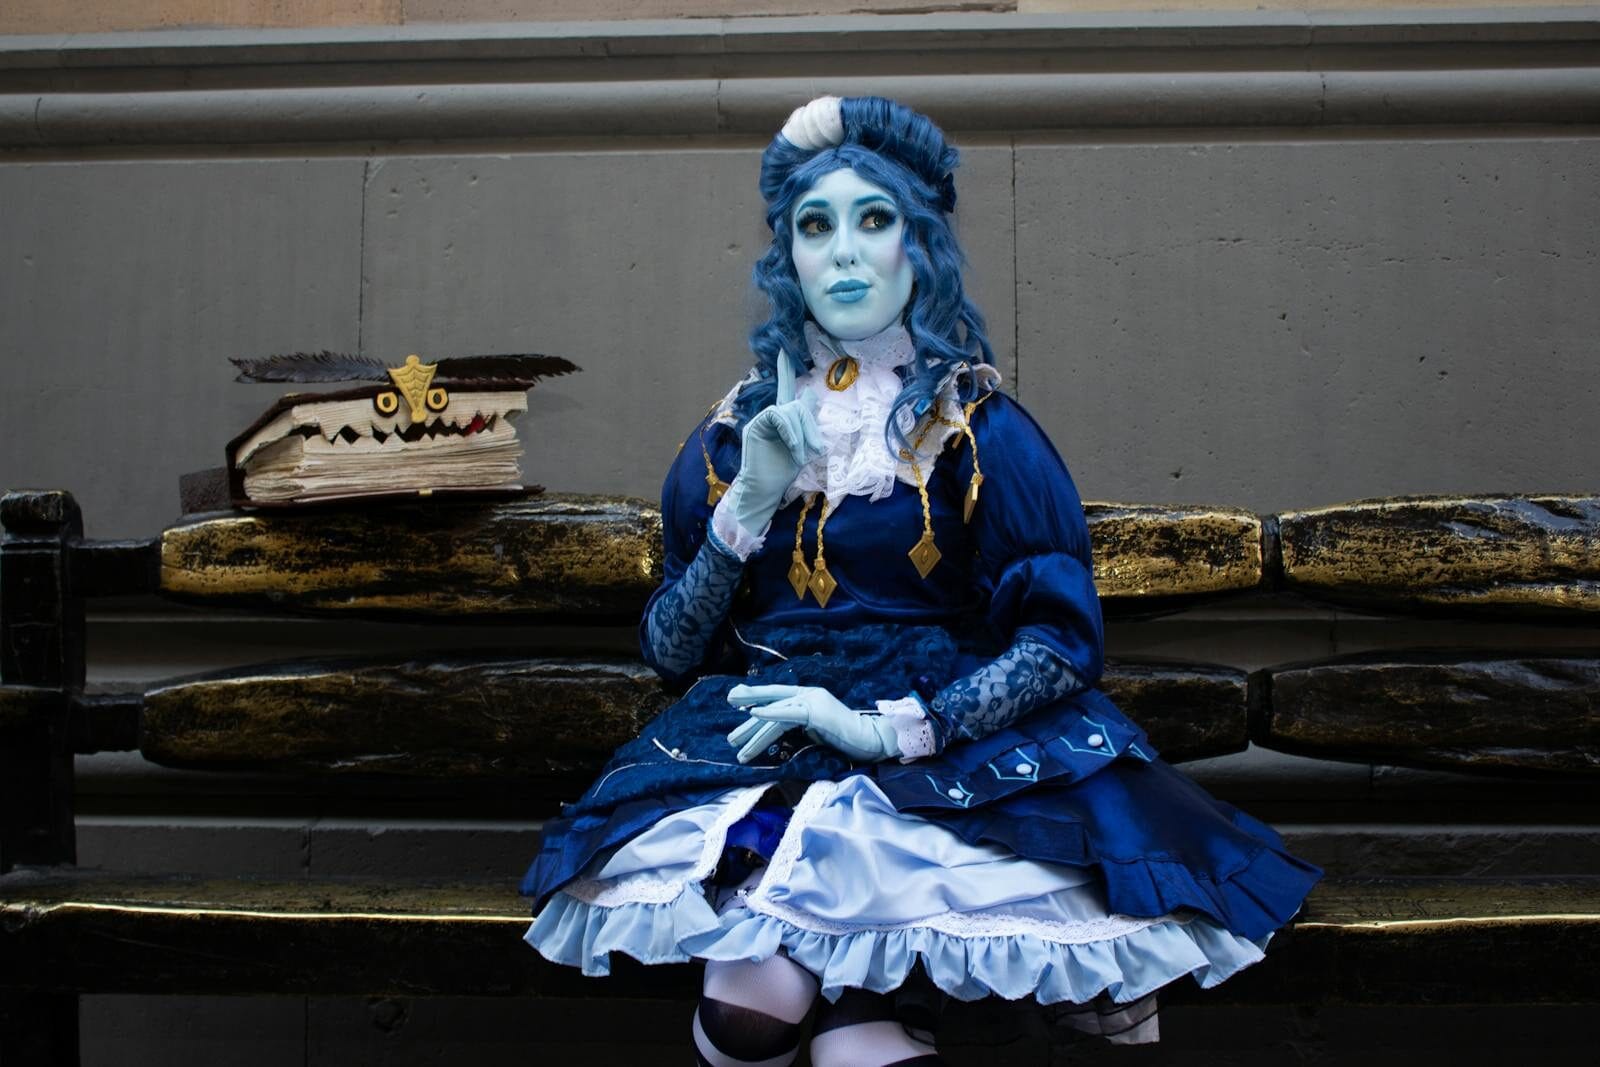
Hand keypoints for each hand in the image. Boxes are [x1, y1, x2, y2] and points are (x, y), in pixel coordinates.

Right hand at [725, 352, 822, 535]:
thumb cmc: (783, 472)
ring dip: (802, 434)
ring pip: (790, 411)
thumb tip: (809, 393)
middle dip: (810, 427)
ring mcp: (762, 420)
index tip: (784, 351)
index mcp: (783, 419)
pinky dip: (790, 432)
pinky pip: (778, 416)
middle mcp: (772, 415)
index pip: (785, 389)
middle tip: (815, 451)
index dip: (784, 371)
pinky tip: (792, 447)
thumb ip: (806, 420)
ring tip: (802, 454)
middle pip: (798, 405)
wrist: (766, 490)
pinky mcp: (755, 426)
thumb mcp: (803, 445)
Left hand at [726, 684, 899, 763]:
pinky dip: (770, 712)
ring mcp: (811, 700)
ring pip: (774, 714)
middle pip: (770, 704)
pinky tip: (754, 714)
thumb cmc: (844, 738)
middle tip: (729, 734)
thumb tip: (777, 730)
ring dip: (753, 730)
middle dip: (747, 719)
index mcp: (806, 697)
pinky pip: (787, 713)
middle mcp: (807, 694)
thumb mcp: (815, 729)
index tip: (734, 700)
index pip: (776, 696)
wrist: (869, 740)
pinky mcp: (815, 711)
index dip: (754, 697)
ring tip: (736, 744)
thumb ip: (798, 725)